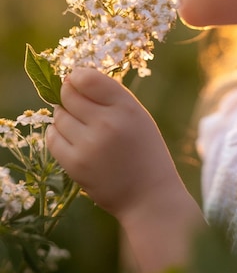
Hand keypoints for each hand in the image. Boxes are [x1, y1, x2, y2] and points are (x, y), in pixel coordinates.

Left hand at [47, 68, 204, 271]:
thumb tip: (74, 78)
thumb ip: (110, 96)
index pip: (87, 78)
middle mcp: (107, 123)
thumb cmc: (144, 150)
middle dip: (69, 96)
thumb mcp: (137, 114)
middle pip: (69, 95)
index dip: (76, 77)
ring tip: (79, 125)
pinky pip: (52, 138)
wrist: (149, 195)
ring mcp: (89, 145)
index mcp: (126, 107)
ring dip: (64, 116)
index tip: (76, 82)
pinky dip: (56, 133)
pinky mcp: (76, 165)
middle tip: (77, 104)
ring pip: (59, 116)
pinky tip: (68, 136)